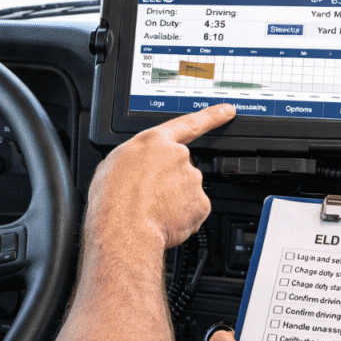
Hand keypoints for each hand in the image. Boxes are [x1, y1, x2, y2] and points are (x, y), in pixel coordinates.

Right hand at [86, 103, 235, 248]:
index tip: (227, 111)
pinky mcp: (201, 203)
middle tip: (149, 198)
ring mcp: (192, 179)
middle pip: (181, 168)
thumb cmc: (112, 199)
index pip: (188, 123)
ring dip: (174, 202)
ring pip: (187, 192)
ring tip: (151, 212)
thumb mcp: (112, 164)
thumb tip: (138, 168)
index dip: (211, 116)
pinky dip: (182, 218)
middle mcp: (178, 156)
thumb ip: (135, 159)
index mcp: (154, 142)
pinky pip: (193, 211)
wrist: (124, 229)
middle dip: (169, 183)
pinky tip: (164, 222)